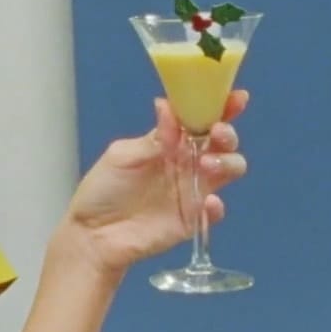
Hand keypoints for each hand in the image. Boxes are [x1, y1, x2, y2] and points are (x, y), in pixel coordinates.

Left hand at [62, 91, 250, 275]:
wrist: (93, 233)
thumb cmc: (103, 189)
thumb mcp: (122, 156)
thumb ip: (153, 138)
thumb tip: (167, 106)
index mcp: (169, 142)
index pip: (198, 119)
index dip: (220, 107)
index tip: (237, 98)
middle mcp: (186, 162)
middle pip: (221, 143)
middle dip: (227, 134)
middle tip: (217, 133)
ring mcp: (192, 190)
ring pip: (229, 170)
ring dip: (227, 162)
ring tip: (206, 165)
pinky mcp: (193, 218)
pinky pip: (216, 211)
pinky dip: (217, 206)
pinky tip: (207, 202)